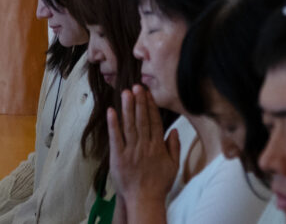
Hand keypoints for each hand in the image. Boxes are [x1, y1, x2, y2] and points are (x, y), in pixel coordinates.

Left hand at [107, 85, 179, 212]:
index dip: (151, 106)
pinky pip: (116, 138)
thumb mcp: (173, 166)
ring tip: (126, 92)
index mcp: (158, 146)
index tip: (148, 93)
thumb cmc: (159, 185)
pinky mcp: (119, 157)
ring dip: (128, 107)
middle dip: (139, 101)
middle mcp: (145, 145)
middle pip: (142, 119)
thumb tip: (174, 131)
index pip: (155, 121)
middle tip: (136, 86)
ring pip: (130, 125)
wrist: (144, 200)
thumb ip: (174, 148)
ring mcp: (131, 150)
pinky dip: (114, 124)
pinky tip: (111, 111)